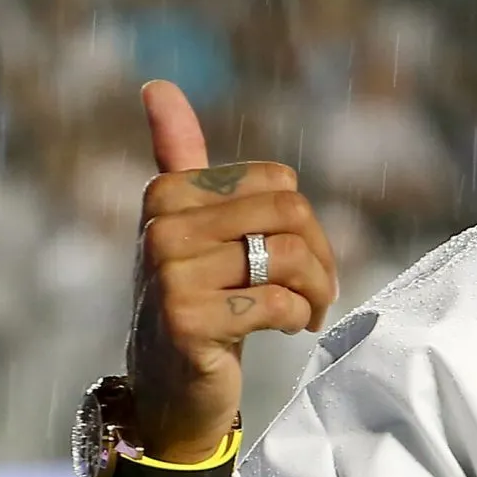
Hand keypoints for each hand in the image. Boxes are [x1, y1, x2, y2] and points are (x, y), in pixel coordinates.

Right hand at [126, 80, 339, 462]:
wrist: (167, 392)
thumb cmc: (191, 301)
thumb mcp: (186, 227)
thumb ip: (177, 156)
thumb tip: (157, 85)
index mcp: (167, 193)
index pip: (277, 182)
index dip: (304, 221)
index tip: (299, 257)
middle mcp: (162, 227)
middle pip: (289, 213)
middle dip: (320, 255)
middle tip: (319, 291)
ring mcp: (170, 274)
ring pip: (288, 256)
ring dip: (317, 290)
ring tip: (310, 311)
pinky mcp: (188, 320)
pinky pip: (278, 302)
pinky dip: (299, 318)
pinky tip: (290, 331)